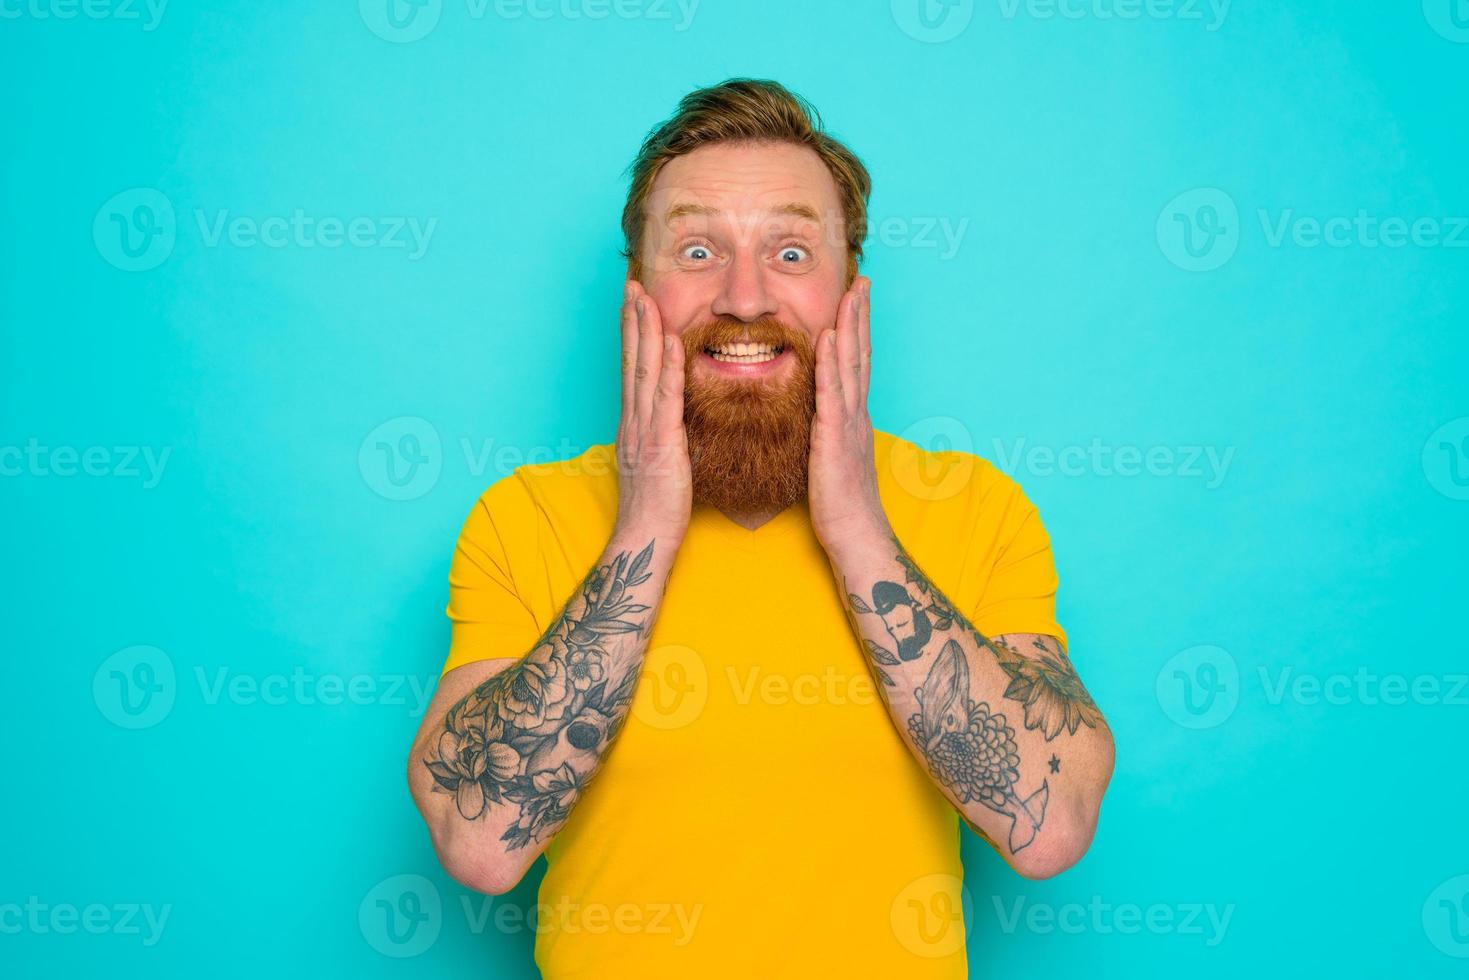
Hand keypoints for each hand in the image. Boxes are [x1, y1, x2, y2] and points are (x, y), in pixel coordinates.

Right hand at [613, 281, 691, 542]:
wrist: (646, 539)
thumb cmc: (659, 508)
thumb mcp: (663, 462)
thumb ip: (666, 435)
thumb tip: (677, 419)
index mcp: (635, 424)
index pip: (633, 369)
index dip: (633, 334)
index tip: (634, 303)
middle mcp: (633, 421)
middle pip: (631, 361)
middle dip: (632, 320)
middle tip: (632, 284)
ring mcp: (643, 431)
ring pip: (642, 371)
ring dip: (644, 331)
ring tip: (644, 297)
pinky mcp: (660, 445)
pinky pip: (665, 399)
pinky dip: (666, 368)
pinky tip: (670, 342)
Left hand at [809, 276, 892, 562]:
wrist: (854, 536)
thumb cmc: (839, 506)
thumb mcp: (830, 458)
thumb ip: (827, 433)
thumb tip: (818, 419)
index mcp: (852, 418)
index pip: (855, 364)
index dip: (856, 330)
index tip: (855, 299)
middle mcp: (855, 414)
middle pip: (859, 354)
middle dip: (860, 315)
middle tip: (862, 279)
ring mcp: (848, 423)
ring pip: (851, 365)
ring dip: (851, 326)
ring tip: (851, 292)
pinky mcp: (834, 438)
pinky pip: (832, 394)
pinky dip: (831, 364)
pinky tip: (829, 338)